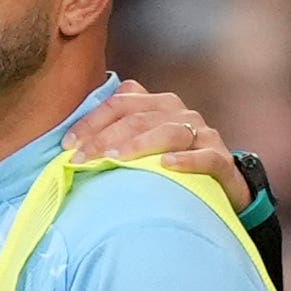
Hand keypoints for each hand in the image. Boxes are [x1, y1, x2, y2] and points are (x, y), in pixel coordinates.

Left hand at [68, 81, 246, 214]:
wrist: (222, 187)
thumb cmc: (170, 168)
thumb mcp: (142, 149)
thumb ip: (114, 139)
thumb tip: (69, 149)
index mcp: (157, 105)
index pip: (119, 103)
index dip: (91, 122)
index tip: (67, 146)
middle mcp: (180, 114)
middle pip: (138, 117)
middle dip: (106, 138)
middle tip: (82, 160)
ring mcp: (202, 135)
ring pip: (168, 131)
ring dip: (138, 145)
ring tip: (115, 160)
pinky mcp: (220, 159)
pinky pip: (204, 156)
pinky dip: (186, 159)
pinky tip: (166, 165)